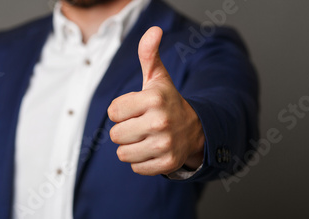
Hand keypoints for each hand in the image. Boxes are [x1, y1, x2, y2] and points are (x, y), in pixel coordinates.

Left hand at [107, 26, 204, 175]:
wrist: (195, 129)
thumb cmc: (167, 101)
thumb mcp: (158, 78)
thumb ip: (149, 54)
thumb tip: (154, 30)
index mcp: (154, 98)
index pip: (113, 111)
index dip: (121, 110)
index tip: (136, 108)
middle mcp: (160, 121)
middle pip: (115, 134)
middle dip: (124, 130)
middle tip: (142, 125)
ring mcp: (165, 144)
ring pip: (122, 153)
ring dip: (130, 147)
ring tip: (146, 138)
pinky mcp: (167, 164)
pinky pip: (135, 167)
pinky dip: (141, 161)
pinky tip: (153, 150)